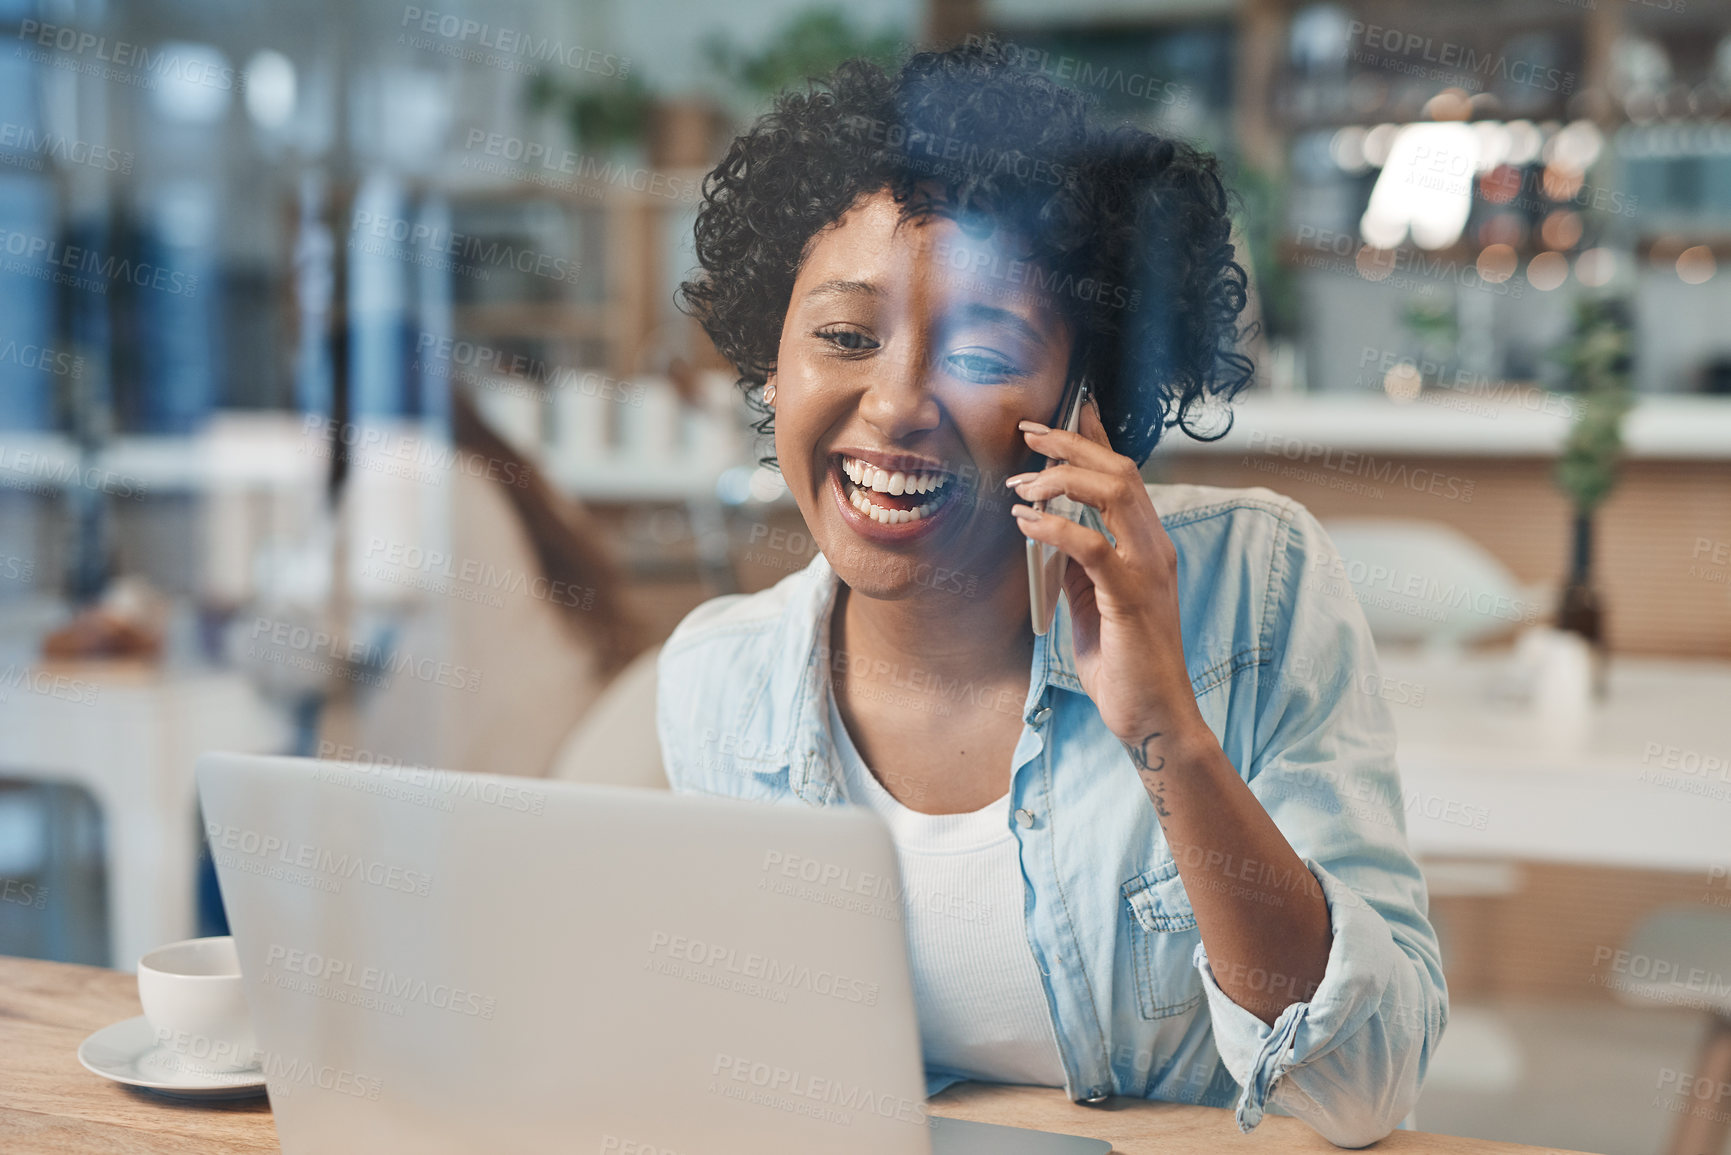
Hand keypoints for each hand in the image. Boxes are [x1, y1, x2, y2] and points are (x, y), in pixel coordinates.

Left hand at [1007, 399, 1203, 748]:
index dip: (1097, 437)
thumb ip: (1079, 562)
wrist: (1154, 716)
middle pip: (1119, 469)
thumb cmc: (1123, 662)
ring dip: (1060, 479)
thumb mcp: (1094, 600)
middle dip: (1071, 445)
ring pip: (1113, 492)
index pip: (1124, 474)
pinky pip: (1091, 545)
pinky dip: (1055, 526)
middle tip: (1029, 434)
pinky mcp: (1131, 596)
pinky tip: (1026, 522)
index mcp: (1147, 544)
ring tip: (1021, 485)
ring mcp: (1147, 569)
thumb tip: (1047, 528)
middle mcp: (1154, 547)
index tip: (1071, 406)